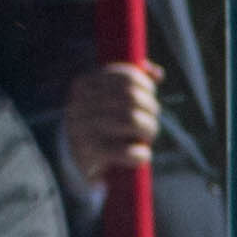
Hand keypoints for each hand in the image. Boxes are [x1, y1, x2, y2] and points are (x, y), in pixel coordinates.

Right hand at [62, 60, 161, 188]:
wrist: (78, 163)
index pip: (125, 77)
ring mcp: (81, 129)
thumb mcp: (112, 100)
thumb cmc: (101, 126)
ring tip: (148, 136)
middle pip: (131, 97)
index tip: (150, 95)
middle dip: (150, 108)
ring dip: (148, 129)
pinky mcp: (87, 154)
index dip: (145, 85)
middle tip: (152, 119)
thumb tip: (158, 73)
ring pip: (131, 119)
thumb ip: (132, 83)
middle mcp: (78, 104)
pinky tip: (142, 154)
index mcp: (83, 85)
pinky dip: (141, 153)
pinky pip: (124, 150)